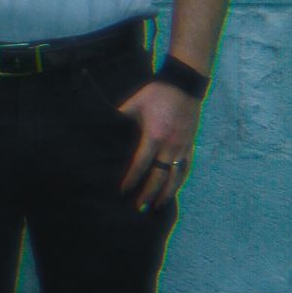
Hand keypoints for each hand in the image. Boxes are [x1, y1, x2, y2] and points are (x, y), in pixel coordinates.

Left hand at [114, 80, 199, 209]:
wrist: (184, 85)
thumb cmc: (156, 93)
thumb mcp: (134, 103)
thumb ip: (120, 117)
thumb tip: (101, 127)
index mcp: (154, 135)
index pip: (141, 164)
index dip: (131, 179)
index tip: (122, 191)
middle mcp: (170, 145)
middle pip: (158, 176)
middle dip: (148, 193)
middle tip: (139, 208)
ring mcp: (182, 147)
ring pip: (175, 176)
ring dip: (165, 193)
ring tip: (156, 206)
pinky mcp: (190, 145)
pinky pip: (185, 168)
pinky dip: (179, 182)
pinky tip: (173, 191)